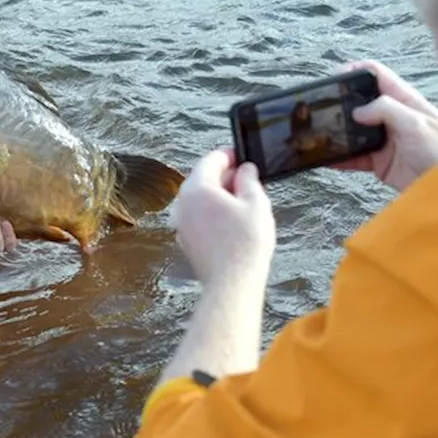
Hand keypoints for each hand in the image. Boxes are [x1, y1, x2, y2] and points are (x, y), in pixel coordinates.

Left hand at [171, 148, 275, 289]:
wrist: (232, 283)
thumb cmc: (245, 244)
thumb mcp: (256, 203)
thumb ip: (249, 180)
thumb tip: (245, 170)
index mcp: (197, 188)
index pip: (211, 160)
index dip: (229, 155)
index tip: (242, 156)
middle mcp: (183, 203)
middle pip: (203, 179)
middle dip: (225, 177)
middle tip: (248, 180)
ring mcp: (181, 223)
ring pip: (200, 199)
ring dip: (219, 196)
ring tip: (244, 203)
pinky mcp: (186, 240)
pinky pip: (198, 217)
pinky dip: (213, 213)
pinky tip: (233, 222)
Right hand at [330, 59, 437, 191]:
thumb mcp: (416, 123)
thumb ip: (386, 110)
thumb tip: (358, 110)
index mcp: (404, 100)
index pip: (377, 76)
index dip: (356, 71)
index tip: (336, 77)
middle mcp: (392, 117)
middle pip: (361, 103)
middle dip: (341, 103)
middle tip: (322, 107)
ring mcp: (384, 140)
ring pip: (354, 131)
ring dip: (338, 132)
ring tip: (320, 132)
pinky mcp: (379, 162)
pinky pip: (354, 157)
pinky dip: (340, 158)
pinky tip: (327, 158)